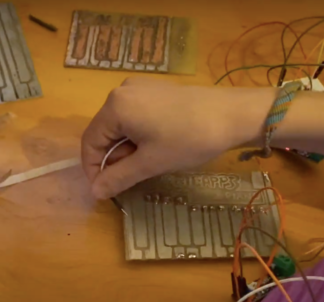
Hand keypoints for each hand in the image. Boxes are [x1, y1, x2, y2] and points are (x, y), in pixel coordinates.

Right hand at [81, 78, 274, 198]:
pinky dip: (139, 136)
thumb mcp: (150, 163)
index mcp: (115, 106)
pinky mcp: (157, 90)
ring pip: (121, 125)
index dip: (93, 169)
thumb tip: (95, 192)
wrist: (233, 115)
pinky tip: (157, 147)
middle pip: (104, 131)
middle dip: (113, 159)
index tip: (104, 190)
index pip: (90, 141)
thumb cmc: (188, 139)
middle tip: (132, 178)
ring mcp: (140, 88)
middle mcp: (122, 91)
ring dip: (127, 149)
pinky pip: (136, 116)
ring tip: (148, 163)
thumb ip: (118, 177)